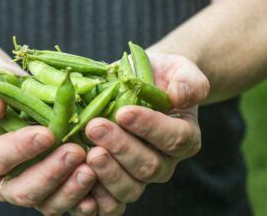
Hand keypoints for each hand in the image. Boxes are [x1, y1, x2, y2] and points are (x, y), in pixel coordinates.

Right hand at [0, 68, 97, 214]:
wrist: (11, 99)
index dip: (19, 149)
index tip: (46, 134)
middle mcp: (1, 182)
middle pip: (22, 190)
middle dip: (50, 173)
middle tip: (75, 152)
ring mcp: (29, 189)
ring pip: (48, 203)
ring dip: (71, 189)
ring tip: (91, 169)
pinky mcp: (52, 191)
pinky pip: (67, 203)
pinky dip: (83, 199)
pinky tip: (99, 187)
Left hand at [84, 53, 209, 214]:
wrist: (140, 87)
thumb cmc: (159, 76)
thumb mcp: (178, 68)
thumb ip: (188, 80)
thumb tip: (181, 96)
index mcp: (185, 136)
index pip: (173, 138)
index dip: (149, 127)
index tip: (123, 112)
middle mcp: (165, 161)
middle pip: (149, 166)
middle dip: (121, 148)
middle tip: (95, 128)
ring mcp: (140, 175)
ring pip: (130, 186)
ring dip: (108, 172)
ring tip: (88, 153)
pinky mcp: (117, 181)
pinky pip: (110, 199)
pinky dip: (95, 194)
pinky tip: (79, 178)